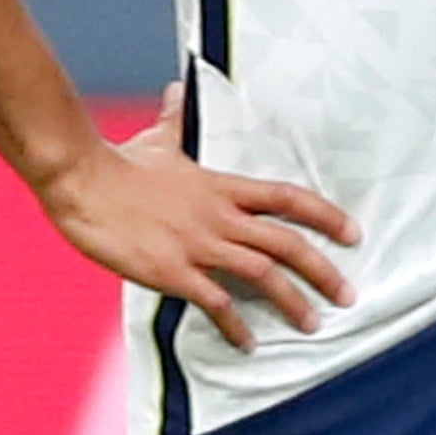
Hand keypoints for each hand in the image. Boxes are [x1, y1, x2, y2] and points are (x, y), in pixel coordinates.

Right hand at [39, 127, 359, 351]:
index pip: (286, 197)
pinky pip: (215, 302)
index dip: (325, 215)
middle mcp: (219, 215)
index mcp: (220, 186)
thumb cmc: (117, 163)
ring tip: (312, 323)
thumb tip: (178, 91)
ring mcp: (197, 243)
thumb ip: (175, 121)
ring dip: (292, 301)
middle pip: (286, 242)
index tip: (353, 233)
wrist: (82, 181)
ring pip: (261, 273)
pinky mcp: (172, 270)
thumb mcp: (156, 141)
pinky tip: (248, 344)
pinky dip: (236, 326)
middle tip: (349, 294)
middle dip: (323, 270)